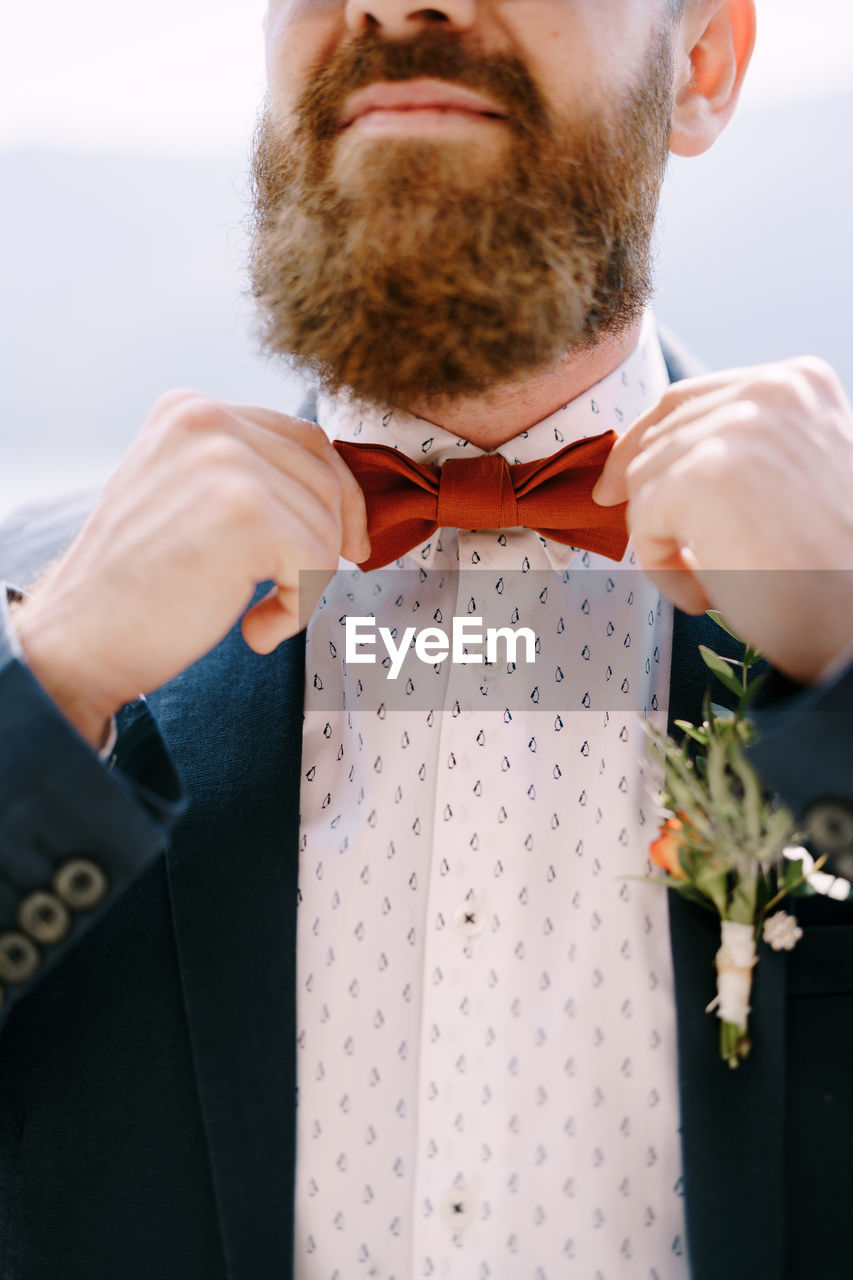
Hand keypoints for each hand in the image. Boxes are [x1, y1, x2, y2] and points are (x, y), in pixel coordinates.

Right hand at [13, 391, 368, 745]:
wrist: (81, 640)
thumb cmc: (139, 584)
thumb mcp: (187, 497)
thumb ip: (246, 475)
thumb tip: (342, 494)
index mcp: (191, 410)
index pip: (305, 439)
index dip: (340, 496)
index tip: (349, 544)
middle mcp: (208, 421)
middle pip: (324, 479)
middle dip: (328, 544)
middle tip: (296, 593)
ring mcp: (226, 463)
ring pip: (326, 524)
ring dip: (307, 583)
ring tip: (260, 613)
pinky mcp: (246, 514)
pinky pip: (317, 564)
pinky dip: (299, 609)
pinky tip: (256, 630)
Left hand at [593, 356, 852, 682]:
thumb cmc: (831, 567)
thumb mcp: (797, 474)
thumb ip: (746, 448)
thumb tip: (653, 455)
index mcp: (795, 383)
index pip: (687, 400)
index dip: (643, 442)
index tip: (616, 484)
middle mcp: (767, 392)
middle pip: (659, 436)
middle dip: (653, 499)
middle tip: (676, 552)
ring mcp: (733, 430)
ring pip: (644, 480)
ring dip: (665, 541)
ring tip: (714, 581)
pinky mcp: (700, 476)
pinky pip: (644, 521)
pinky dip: (663, 569)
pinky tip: (708, 594)